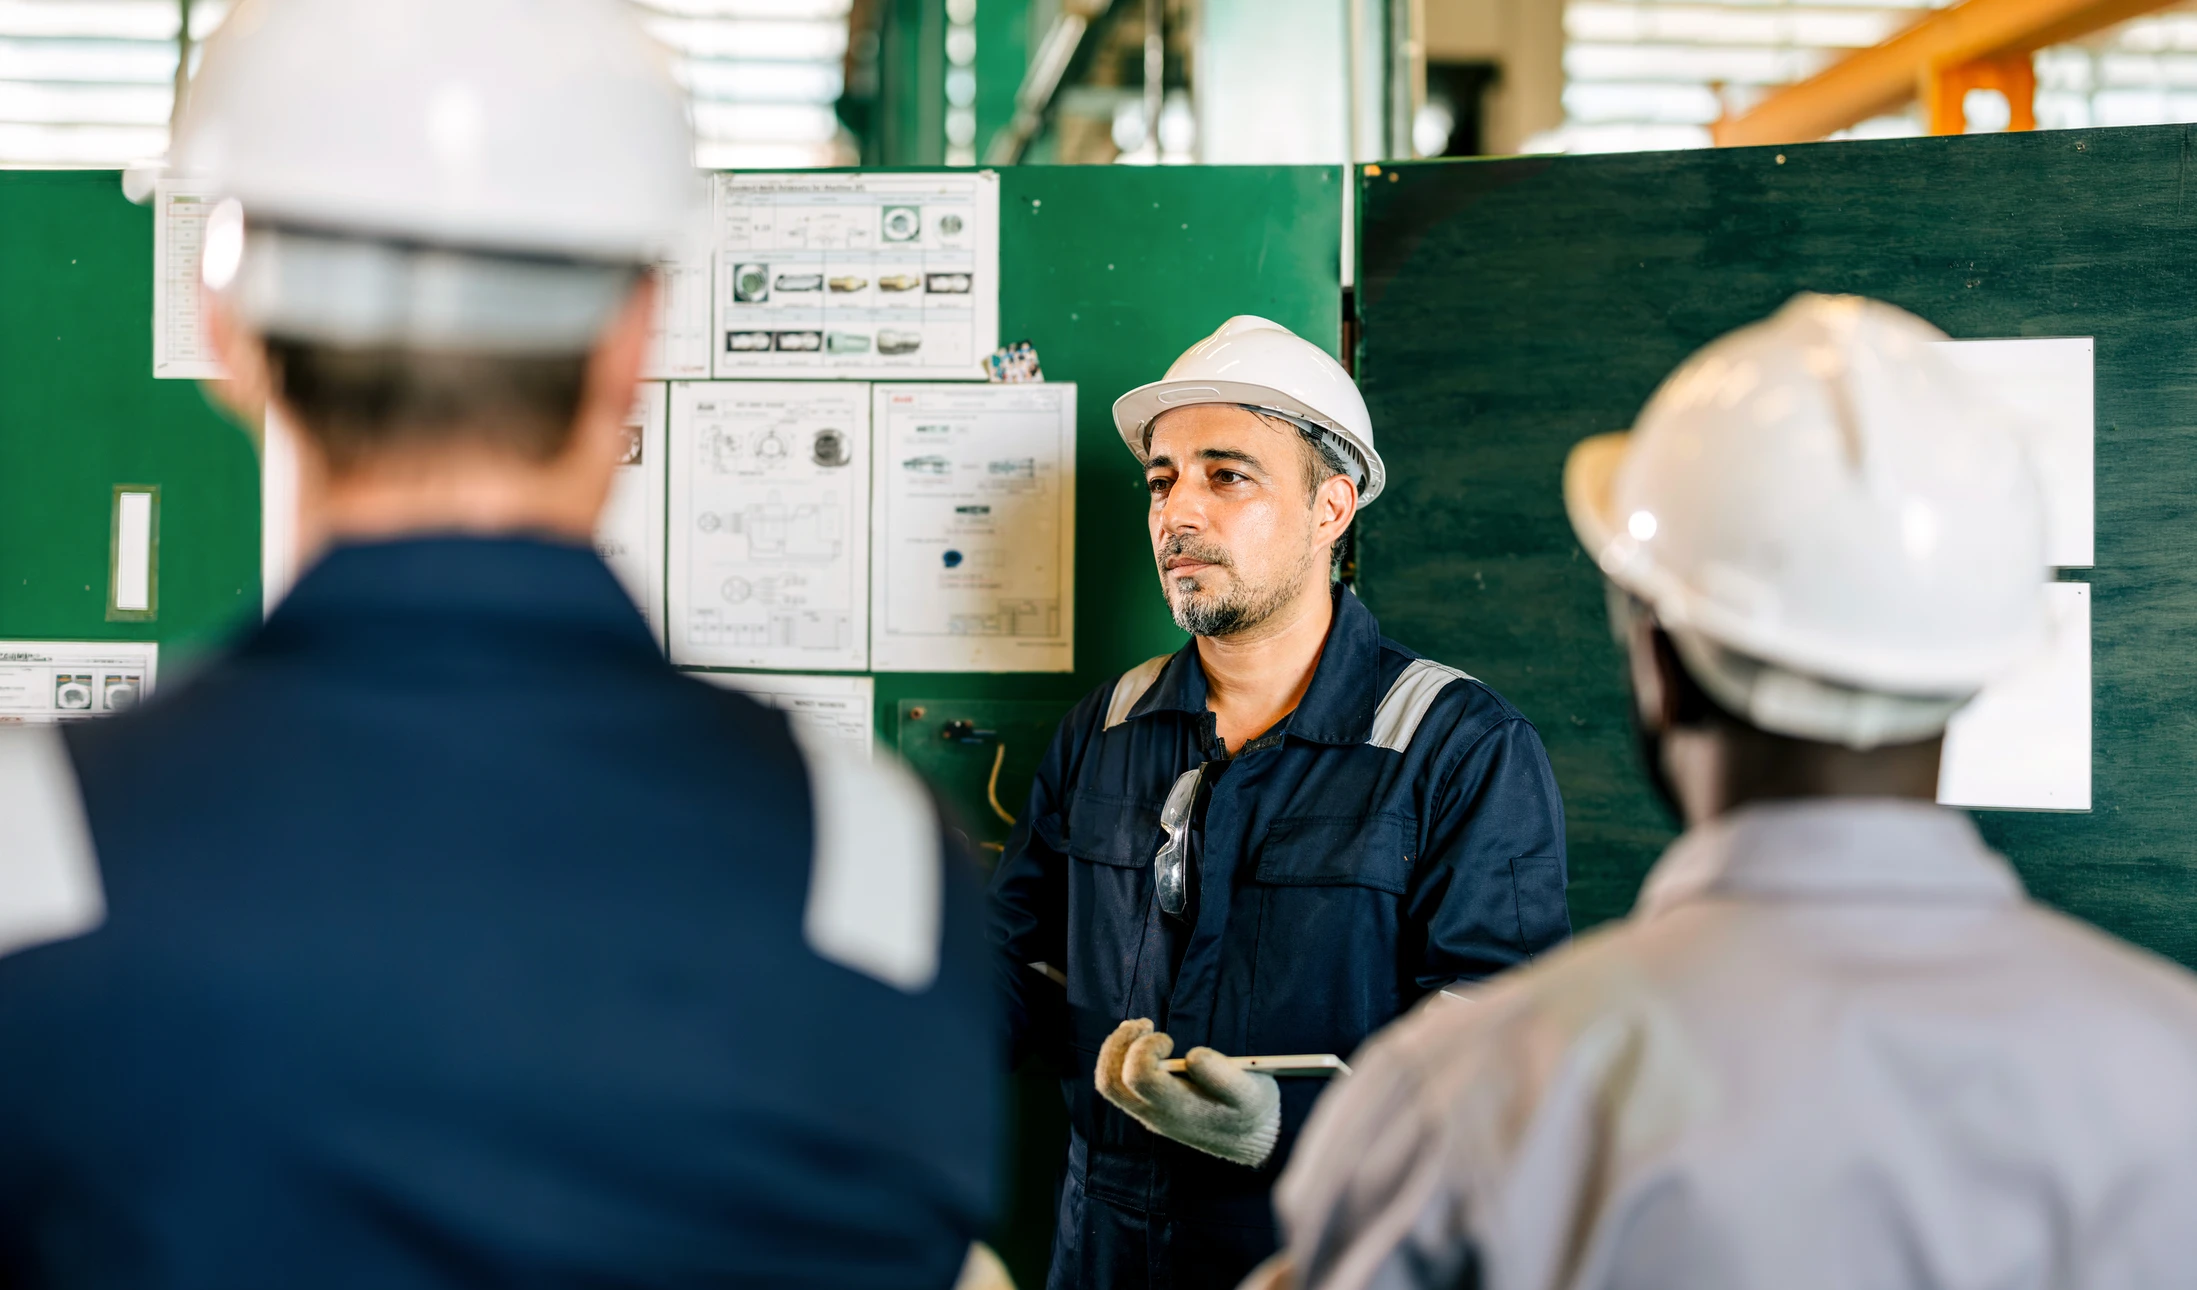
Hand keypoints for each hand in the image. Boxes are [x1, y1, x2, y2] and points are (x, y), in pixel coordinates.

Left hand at [1094, 1018, 1280, 1167]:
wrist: (1252, 1140)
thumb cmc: (1253, 1110)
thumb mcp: (1253, 1093)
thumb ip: (1225, 1077)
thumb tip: (1194, 1055)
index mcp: (1178, 1110)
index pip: (1139, 1078)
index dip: (1146, 1049)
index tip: (1169, 1041)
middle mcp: (1156, 1115)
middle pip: (1110, 1083)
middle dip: (1119, 1044)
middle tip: (1144, 1023)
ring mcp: (1149, 1113)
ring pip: (1110, 1084)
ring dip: (1117, 1049)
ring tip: (1140, 1027)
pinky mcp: (1150, 1106)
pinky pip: (1119, 1084)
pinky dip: (1122, 1057)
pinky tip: (1143, 1039)